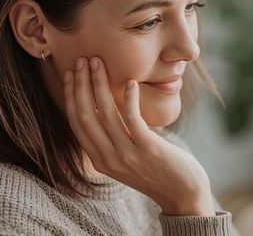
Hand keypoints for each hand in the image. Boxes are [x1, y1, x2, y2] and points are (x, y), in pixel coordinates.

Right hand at [62, 56, 214, 215]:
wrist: (182, 193)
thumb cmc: (157, 168)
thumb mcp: (127, 155)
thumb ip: (113, 137)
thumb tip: (106, 106)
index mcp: (99, 159)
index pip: (77, 123)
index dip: (72, 96)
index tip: (70, 73)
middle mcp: (108, 159)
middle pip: (85, 115)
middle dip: (81, 85)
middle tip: (82, 60)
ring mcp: (127, 156)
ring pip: (105, 114)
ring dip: (100, 85)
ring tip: (98, 63)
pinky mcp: (148, 150)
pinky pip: (132, 119)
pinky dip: (129, 99)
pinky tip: (131, 83)